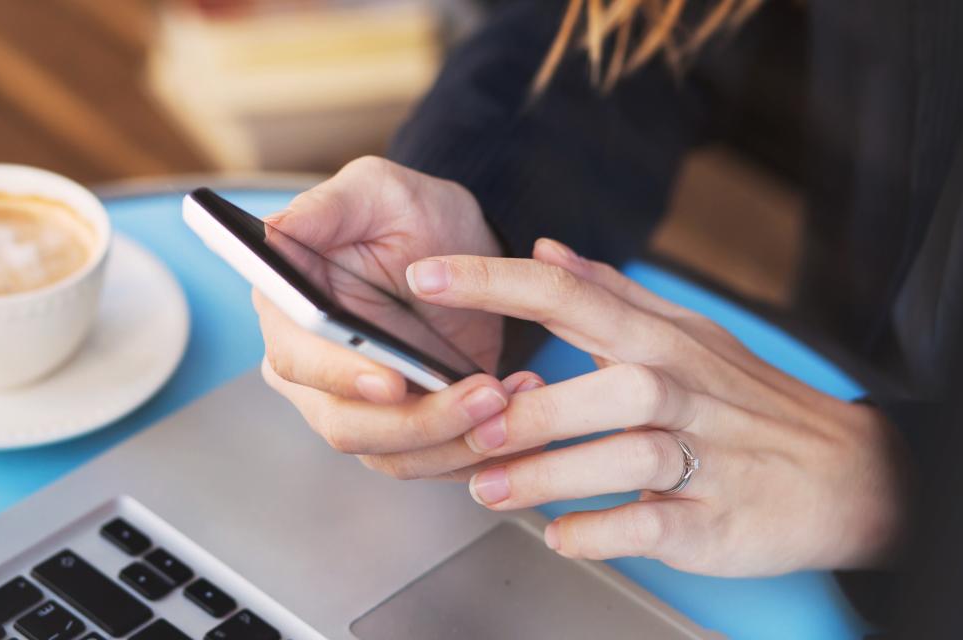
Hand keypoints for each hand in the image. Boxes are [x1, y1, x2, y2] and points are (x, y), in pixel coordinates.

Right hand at [257, 157, 542, 476]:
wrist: (465, 248)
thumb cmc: (413, 212)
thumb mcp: (376, 190)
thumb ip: (326, 208)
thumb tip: (272, 232)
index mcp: (288, 311)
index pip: (298, 360)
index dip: (341, 377)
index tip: (392, 380)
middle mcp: (312, 369)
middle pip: (347, 424)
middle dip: (419, 420)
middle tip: (486, 394)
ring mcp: (356, 407)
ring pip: (393, 454)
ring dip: (457, 440)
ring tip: (510, 399)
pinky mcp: (404, 430)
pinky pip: (432, 462)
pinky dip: (476, 449)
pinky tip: (518, 413)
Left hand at [402, 238, 910, 575]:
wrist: (847, 473)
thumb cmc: (745, 400)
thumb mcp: (683, 333)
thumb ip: (608, 294)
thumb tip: (546, 250)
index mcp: (660, 340)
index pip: (570, 294)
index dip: (494, 283)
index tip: (425, 276)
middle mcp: (682, 390)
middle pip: (606, 385)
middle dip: (529, 409)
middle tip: (467, 428)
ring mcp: (705, 456)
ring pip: (627, 456)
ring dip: (550, 475)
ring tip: (491, 490)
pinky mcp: (716, 519)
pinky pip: (652, 524)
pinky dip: (600, 532)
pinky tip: (561, 534)